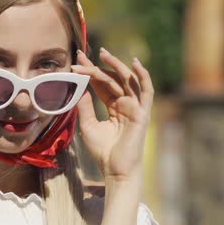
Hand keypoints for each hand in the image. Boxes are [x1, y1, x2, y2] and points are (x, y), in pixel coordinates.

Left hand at [71, 48, 153, 181]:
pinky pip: (146, 91)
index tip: (77, 60)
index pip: (102, 84)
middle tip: (82, 56)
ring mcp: (136, 107)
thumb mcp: (88, 125)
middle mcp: (126, 104)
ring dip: (116, 65)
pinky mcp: (143, 113)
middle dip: (97, 66)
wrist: (115, 171)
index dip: (90, 72)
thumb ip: (85, 106)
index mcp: (114, 107)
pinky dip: (143, 76)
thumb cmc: (103, 152)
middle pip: (112, 79)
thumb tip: (78, 87)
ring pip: (127, 80)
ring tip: (102, 53)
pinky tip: (135, 63)